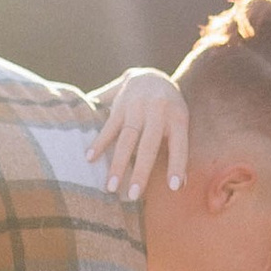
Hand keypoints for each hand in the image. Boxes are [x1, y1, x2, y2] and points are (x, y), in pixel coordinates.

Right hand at [89, 66, 190, 201]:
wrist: (151, 75)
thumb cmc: (169, 109)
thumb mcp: (179, 123)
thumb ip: (177, 151)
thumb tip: (181, 185)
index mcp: (177, 118)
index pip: (179, 145)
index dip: (177, 165)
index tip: (174, 187)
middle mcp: (157, 112)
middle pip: (148, 145)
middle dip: (140, 171)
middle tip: (133, 195)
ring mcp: (136, 107)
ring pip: (126, 138)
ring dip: (117, 164)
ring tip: (110, 186)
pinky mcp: (119, 105)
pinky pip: (108, 126)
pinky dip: (99, 142)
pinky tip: (89, 158)